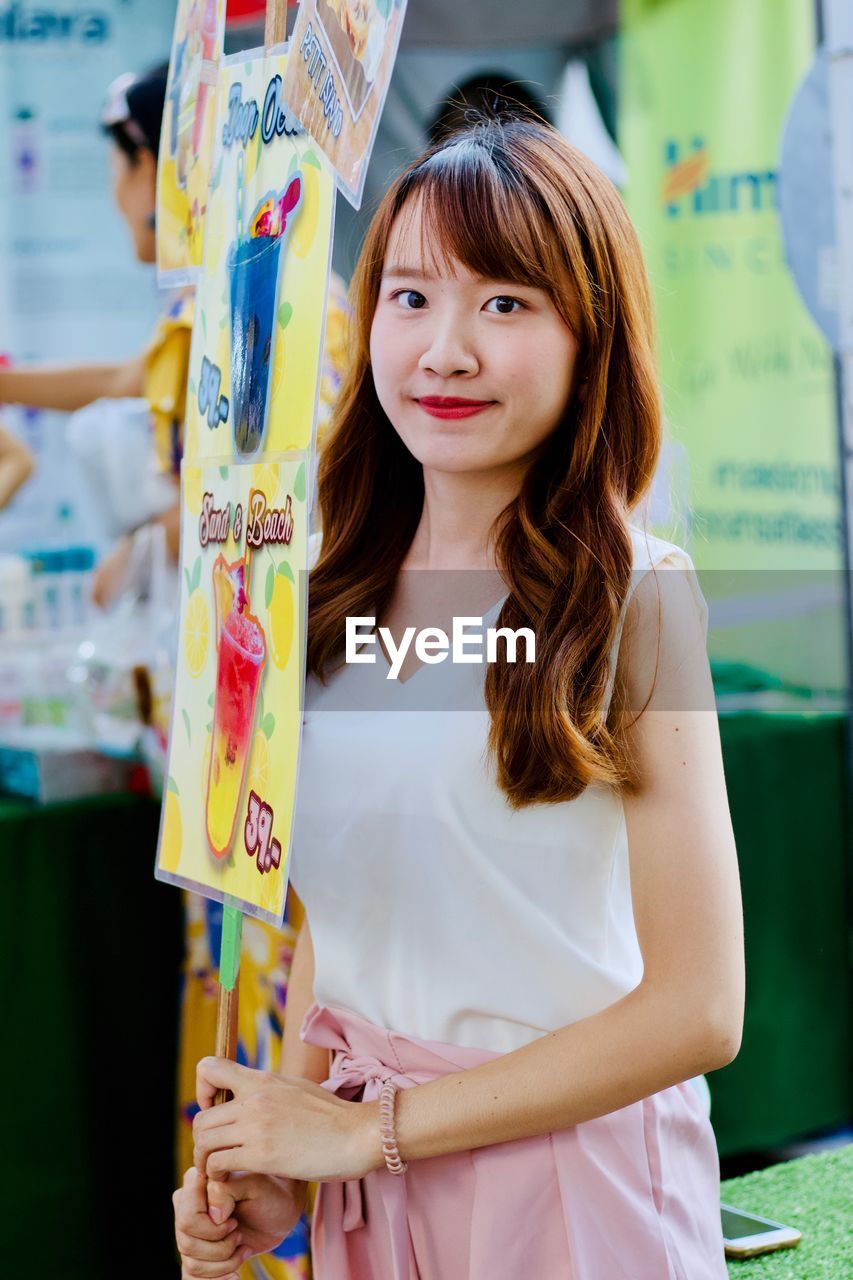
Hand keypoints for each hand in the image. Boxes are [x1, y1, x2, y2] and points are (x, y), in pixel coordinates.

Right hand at [173, 1166, 304, 1277]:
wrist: (279, 1211)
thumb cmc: (270, 1192)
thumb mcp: (256, 1184)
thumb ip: (228, 1189)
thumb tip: (213, 1216)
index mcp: (197, 1183)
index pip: (188, 1218)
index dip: (213, 1229)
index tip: (234, 1223)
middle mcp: (186, 1205)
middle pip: (187, 1243)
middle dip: (220, 1248)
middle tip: (239, 1236)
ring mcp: (189, 1230)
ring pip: (191, 1263)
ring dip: (222, 1264)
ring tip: (242, 1249)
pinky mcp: (196, 1249)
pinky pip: (191, 1277)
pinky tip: (233, 1274)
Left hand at [193, 1057, 383, 1182]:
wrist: (359, 1134)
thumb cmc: (333, 1116)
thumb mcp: (297, 1088)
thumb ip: (270, 1090)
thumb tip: (255, 1092)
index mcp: (262, 1080)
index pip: (209, 1068)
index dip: (203, 1090)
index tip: (214, 1108)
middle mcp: (254, 1099)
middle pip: (200, 1118)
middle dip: (202, 1139)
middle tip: (216, 1155)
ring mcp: (256, 1126)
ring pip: (203, 1142)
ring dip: (205, 1161)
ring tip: (220, 1171)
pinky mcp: (262, 1155)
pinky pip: (218, 1164)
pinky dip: (217, 1176)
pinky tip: (232, 1181)